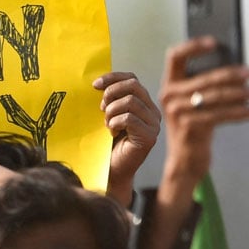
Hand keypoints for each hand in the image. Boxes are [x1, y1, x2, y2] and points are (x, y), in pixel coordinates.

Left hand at [94, 71, 161, 205]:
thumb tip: (97, 83)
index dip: (113, 78)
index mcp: (144, 104)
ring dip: (111, 111)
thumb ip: (108, 99)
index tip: (95, 85)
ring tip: (106, 124)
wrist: (110, 170)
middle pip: (133, 86)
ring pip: (130, 102)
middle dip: (111, 93)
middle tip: (100, 108)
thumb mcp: (106, 115)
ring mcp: (153, 125)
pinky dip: (115, 123)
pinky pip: (129, 119)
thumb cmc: (106, 143)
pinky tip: (112, 133)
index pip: (132, 79)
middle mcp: (153, 112)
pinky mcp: (149, 137)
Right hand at [159, 37, 248, 186]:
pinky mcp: (189, 127)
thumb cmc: (194, 126)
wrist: (185, 159)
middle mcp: (169, 96)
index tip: (215, 42)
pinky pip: (220, 115)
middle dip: (231, 74)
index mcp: (169, 84)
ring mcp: (177, 112)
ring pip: (215, 97)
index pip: (176, 56)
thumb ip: (203, 85)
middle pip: (204, 78)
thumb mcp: (192, 103)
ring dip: (240, 94)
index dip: (194, 46)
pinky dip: (239, 112)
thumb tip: (236, 69)